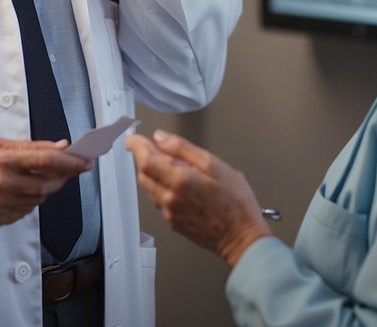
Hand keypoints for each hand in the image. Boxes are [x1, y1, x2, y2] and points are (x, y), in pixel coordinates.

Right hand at [0, 138, 90, 227]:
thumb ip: (31, 146)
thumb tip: (60, 146)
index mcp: (4, 160)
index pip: (48, 161)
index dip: (71, 163)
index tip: (85, 163)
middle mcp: (3, 183)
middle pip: (48, 185)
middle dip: (62, 178)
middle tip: (67, 172)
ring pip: (38, 200)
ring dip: (44, 190)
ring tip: (32, 180)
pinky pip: (24, 212)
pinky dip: (28, 202)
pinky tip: (18, 193)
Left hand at [126, 130, 271, 266]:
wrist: (242, 239)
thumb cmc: (236, 204)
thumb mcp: (214, 165)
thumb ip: (183, 149)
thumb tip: (162, 138)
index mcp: (179, 181)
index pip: (144, 160)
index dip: (136, 146)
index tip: (135, 137)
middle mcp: (169, 198)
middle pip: (143, 174)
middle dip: (144, 157)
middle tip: (154, 146)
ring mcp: (170, 213)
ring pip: (150, 187)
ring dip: (153, 172)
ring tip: (171, 163)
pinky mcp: (174, 222)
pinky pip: (160, 200)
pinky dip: (162, 187)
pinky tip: (179, 183)